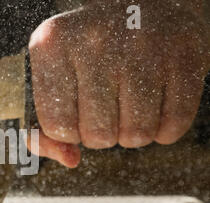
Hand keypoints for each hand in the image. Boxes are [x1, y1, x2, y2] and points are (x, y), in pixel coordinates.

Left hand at [28, 0, 209, 167]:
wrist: (140, 7)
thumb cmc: (88, 56)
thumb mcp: (53, 81)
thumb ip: (45, 131)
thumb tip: (70, 160)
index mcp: (51, 45)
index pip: (57, 127)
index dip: (69, 130)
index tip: (76, 110)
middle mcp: (94, 40)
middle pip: (97, 137)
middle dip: (101, 133)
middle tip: (107, 105)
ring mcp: (142, 46)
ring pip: (136, 136)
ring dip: (132, 132)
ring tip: (129, 102)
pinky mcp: (185, 54)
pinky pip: (173, 126)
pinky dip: (164, 128)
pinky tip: (156, 103)